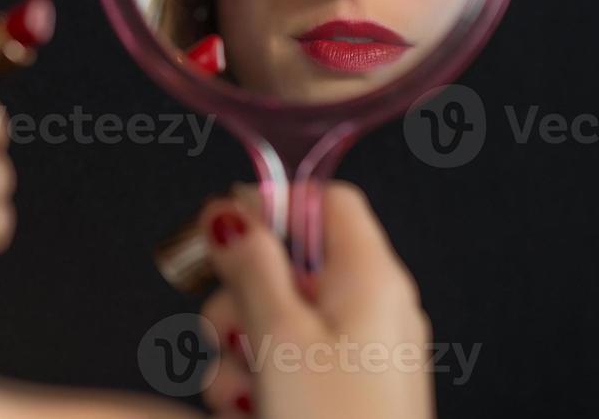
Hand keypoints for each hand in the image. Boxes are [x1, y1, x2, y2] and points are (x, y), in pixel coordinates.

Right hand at [196, 183, 434, 418]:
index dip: (271, 205)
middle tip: (224, 330)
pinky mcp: (344, 392)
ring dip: (240, 349)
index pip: (325, 201)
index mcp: (372, 278)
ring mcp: (361, 353)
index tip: (225, 229)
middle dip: (240, 297)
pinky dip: (259, 380)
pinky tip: (248, 409)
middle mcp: (374, 308)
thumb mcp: (278, 335)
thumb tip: (231, 214)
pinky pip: (289, 361)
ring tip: (239, 391)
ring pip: (278, 317)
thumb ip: (250, 265)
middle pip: (289, 262)